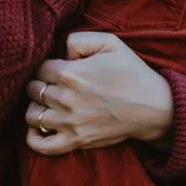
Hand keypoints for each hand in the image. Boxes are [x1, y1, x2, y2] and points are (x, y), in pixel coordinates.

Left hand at [26, 30, 174, 153]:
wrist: (154, 107)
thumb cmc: (132, 72)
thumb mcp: (109, 42)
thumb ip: (78, 40)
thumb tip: (61, 52)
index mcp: (70, 72)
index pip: (40, 68)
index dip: (47, 67)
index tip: (58, 70)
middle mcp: (65, 98)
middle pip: (32, 90)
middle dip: (40, 85)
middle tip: (53, 85)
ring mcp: (69, 122)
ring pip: (32, 115)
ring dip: (36, 107)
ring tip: (48, 104)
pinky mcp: (76, 141)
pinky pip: (42, 145)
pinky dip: (33, 138)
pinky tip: (38, 129)